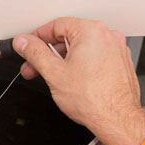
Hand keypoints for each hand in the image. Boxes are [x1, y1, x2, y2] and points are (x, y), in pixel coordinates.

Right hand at [13, 18, 144, 144]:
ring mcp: (116, 49)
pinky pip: (94, 57)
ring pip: (81, 49)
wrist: (117, 119)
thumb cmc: (93, 99)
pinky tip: (71, 81)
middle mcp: (107, 36)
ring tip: (51, 77)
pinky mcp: (120, 63)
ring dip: (63, 61)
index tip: (28, 46)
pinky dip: (80, 65)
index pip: (56, 25)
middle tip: (33, 67)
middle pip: (69, 37)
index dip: (37, 37)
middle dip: (48, 54)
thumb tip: (24, 43)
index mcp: (91, 31)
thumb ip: (34, 53)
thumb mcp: (54, 73)